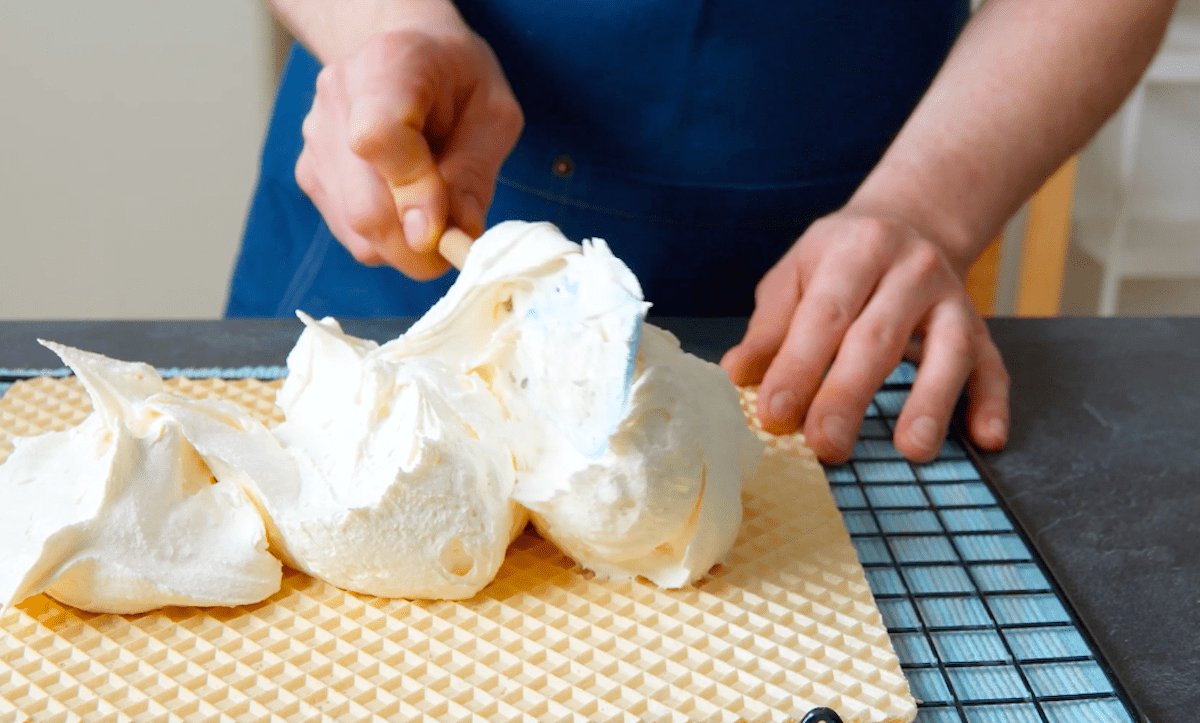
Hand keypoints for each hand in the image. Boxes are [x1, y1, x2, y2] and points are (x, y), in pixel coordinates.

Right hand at [295, 23, 522, 279]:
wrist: (407, 54)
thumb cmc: (457, 81)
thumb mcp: (493, 113)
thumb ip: (475, 172)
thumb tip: (456, 234)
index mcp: (390, 65)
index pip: (380, 137)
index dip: (412, 194)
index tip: (442, 232)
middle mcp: (338, 98)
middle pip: (363, 204)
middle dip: (415, 248)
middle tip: (454, 250)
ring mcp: (316, 138)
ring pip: (355, 228)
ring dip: (403, 245)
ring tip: (436, 216)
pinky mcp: (311, 173)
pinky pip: (348, 231)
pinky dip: (386, 239)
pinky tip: (408, 207)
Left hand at [720, 210, 1009, 463]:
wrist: (911, 221)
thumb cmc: (839, 261)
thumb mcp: (796, 275)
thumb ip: (770, 327)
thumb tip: (738, 375)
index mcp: (856, 250)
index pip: (824, 315)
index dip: (798, 367)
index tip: (773, 414)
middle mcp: (911, 269)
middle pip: (879, 337)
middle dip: (849, 395)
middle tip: (826, 445)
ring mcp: (953, 298)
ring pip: (947, 352)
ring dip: (931, 401)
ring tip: (912, 450)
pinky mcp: (982, 328)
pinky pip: (994, 367)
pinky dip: (992, 404)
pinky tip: (986, 439)